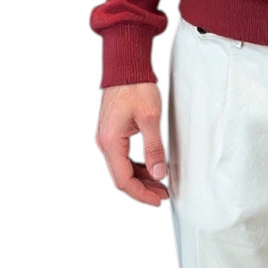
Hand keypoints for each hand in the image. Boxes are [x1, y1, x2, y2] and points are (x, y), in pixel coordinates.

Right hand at [96, 82, 168, 206]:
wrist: (126, 67)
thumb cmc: (136, 87)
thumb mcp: (150, 118)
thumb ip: (154, 148)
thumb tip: (158, 174)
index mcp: (110, 142)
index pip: (123, 180)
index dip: (141, 194)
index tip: (158, 200)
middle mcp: (105, 143)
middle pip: (122, 177)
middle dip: (143, 188)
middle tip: (163, 194)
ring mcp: (107, 137)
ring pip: (122, 167)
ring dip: (141, 177)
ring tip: (160, 184)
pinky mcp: (113, 132)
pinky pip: (123, 156)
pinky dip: (137, 165)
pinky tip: (151, 166)